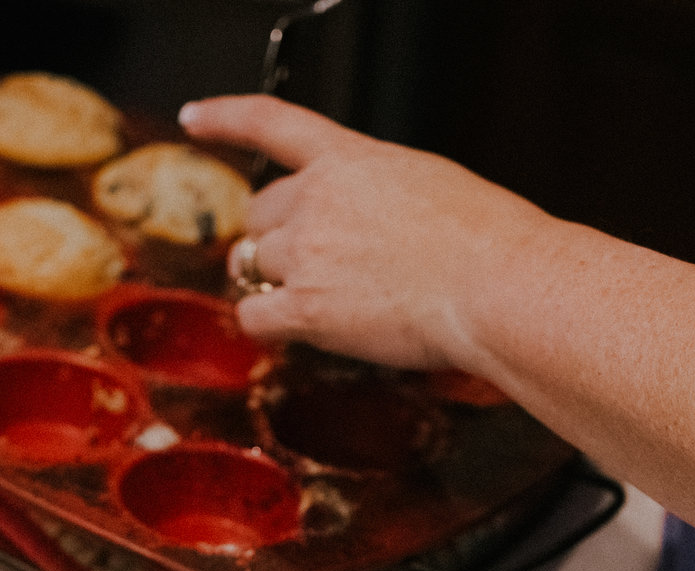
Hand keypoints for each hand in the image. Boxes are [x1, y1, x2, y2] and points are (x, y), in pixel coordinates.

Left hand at [177, 96, 553, 373]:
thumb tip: (364, 218)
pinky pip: (255, 316)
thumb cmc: (486, 239)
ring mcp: (306, 253)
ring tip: (330, 297)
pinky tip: (296, 327)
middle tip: (314, 261)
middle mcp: (317, 199)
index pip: (271, 123)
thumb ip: (376, 190)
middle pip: (259, 214)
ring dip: (279, 281)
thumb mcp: (427, 182)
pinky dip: (268, 323)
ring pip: (256, 264)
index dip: (225, 118)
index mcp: (349, 158)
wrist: (496, 283)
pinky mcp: (306, 308)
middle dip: (278, 235)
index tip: (197, 118)